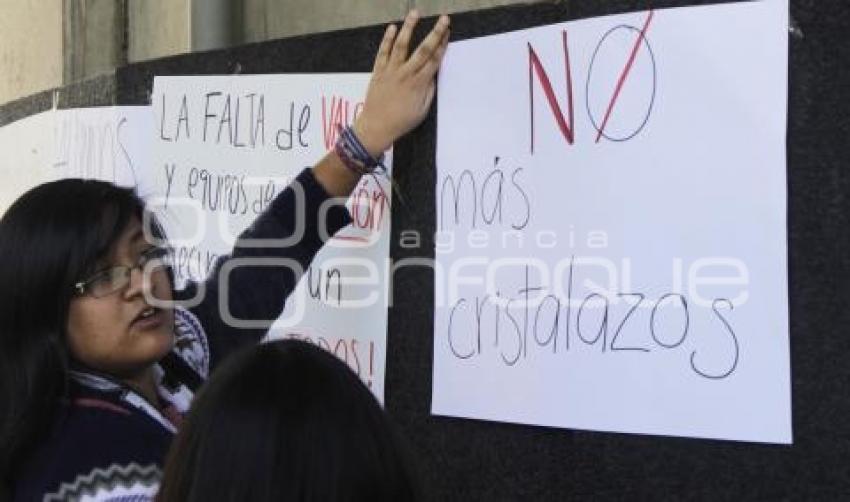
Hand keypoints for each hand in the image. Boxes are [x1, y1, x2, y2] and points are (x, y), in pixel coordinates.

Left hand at [353, 10, 450, 156]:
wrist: (376, 126)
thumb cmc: (402, 122)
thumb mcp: (422, 110)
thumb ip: (429, 91)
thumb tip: (434, 75)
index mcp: (419, 84)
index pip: (435, 60)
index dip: (443, 45)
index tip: (449, 33)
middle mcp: (406, 74)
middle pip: (424, 49)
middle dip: (435, 33)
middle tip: (444, 19)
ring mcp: (391, 71)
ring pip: (402, 45)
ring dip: (409, 28)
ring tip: (415, 13)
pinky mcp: (378, 71)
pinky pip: (383, 52)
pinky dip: (387, 39)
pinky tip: (392, 27)